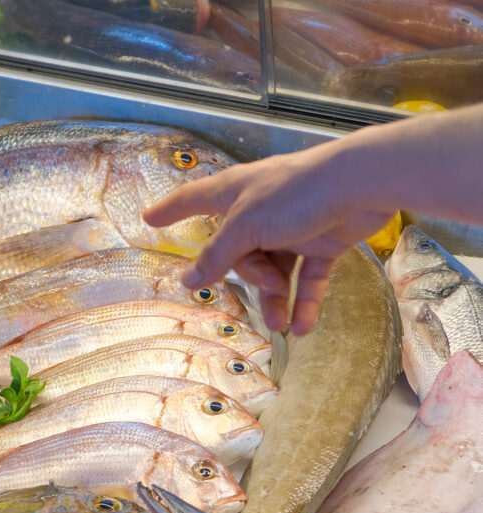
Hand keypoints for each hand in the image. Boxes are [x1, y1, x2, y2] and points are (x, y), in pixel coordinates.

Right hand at [143, 143, 392, 335]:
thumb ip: (218, 256)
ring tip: (281, 324)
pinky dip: (306, 302)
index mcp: (235, 194)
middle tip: (266, 284)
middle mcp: (260, 211)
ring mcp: (293, 226)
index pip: (193, 200)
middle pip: (239, 253)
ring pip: (275, 270)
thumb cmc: (296, 193)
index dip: (171, 210)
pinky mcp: (324, 240)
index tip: (150, 219)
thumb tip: (188, 280)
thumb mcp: (246, 227)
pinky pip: (308, 278)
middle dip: (251, 277)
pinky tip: (304, 327)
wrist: (361, 185)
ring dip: (276, 299)